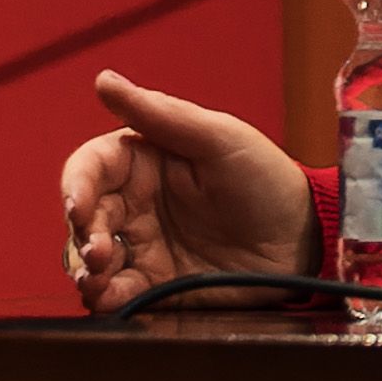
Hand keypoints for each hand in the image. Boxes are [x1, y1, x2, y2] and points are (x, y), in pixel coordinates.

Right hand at [60, 71, 317, 312]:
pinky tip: (112, 299)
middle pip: (85, 218)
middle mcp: (134, 205)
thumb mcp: (219, 138)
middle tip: (98, 252)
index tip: (79, 205)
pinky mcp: (155, 287)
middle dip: (82, 236)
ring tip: (98, 281)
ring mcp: (143, 248)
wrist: (304, 241)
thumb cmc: (266, 179)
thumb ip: (161, 114)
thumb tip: (104, 80)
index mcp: (143, 162)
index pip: (91, 168)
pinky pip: (118, 294)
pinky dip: (106, 299)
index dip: (77, 185)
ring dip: (86, 271)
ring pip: (91, 260)